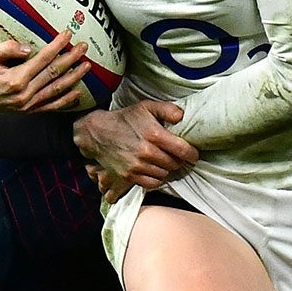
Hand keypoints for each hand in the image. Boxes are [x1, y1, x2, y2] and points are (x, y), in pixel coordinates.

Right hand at [0, 32, 90, 112]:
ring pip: (57, 90)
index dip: (57, 46)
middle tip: (84, 47)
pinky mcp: (27, 111)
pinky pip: (51, 107)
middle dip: (71, 59)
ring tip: (87, 66)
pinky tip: (77, 93)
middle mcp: (24, 94)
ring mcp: (27, 105)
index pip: (42, 59)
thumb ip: (6, 49)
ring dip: (74, 78)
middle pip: (54, 74)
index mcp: (15, 80)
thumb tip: (27, 47)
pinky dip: (66, 101)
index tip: (67, 34)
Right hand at [73, 100, 198, 203]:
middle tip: (174, 154)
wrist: (98, 133)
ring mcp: (137, 166)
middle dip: (178, 160)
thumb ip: (168, 109)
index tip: (193, 154)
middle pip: (175, 163)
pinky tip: (153, 168)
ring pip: (165, 174)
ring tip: (162, 160)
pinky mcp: (129, 176)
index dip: (192, 154)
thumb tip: (183, 117)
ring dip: (166, 168)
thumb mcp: (147, 107)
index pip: (183, 150)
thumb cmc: (126, 119)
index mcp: (154, 134)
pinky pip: (153, 183)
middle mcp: (146, 152)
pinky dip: (156, 178)